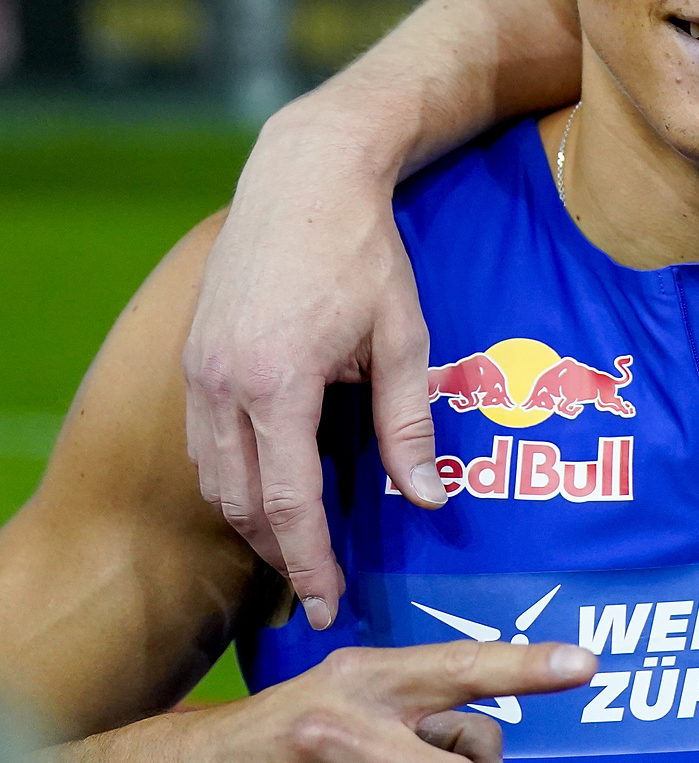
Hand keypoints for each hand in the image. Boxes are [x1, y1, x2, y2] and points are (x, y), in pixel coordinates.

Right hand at [64, 642, 595, 761]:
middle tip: (449, 749)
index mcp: (373, 676)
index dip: (524, 666)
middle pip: (471, 751)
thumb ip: (424, 703)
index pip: (460, 665)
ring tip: (396, 756)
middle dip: (476, 758)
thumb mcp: (362, 693)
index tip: (585, 664)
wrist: (208, 762)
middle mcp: (355, 719)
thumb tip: (488, 742)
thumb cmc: (299, 725)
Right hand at [183, 103, 442, 630]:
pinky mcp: (193, 357)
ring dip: (252, 519)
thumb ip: (408, 424)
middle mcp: (223, 385)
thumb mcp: (403, 337)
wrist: (305, 177)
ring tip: (298, 548)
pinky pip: (204, 440)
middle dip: (279, 553)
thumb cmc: (364, 252)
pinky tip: (269, 487)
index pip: (288, 502)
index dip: (310, 561)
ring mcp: (199, 371)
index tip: (330, 601)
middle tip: (317, 591)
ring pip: (215, 477)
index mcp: (278, 385)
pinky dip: (234, 476)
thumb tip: (425, 499)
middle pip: (242, 502)